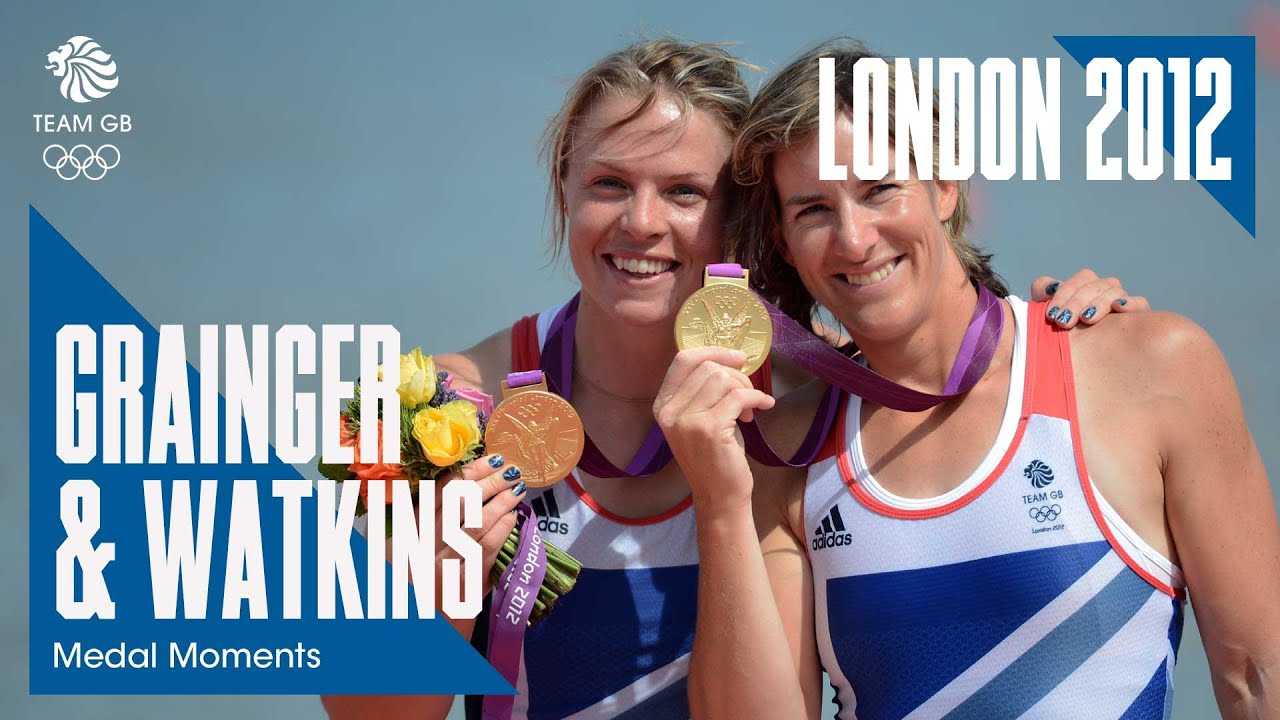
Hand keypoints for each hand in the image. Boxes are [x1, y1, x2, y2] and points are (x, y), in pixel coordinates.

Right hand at [390, 454, 523, 598]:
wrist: (418, 639)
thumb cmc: (411, 594)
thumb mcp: (401, 556)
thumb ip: (422, 525)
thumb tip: (463, 488)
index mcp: (402, 535)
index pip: (436, 492)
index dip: (467, 473)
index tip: (489, 460)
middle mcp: (419, 549)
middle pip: (458, 503)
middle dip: (488, 482)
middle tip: (510, 467)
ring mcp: (440, 568)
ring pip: (475, 524)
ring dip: (500, 501)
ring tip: (517, 487)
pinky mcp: (462, 589)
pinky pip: (486, 551)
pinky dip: (502, 529)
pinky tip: (512, 517)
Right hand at [654, 347, 775, 513]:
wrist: (720, 496)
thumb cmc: (714, 457)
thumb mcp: (699, 418)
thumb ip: (703, 390)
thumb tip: (729, 358)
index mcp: (662, 406)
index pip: (683, 360)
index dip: (713, 351)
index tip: (737, 358)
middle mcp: (669, 412)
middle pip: (707, 367)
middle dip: (736, 376)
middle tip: (747, 395)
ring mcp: (686, 421)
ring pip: (722, 379)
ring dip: (746, 388)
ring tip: (751, 409)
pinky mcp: (709, 429)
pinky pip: (738, 396)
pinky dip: (757, 398)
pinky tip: (764, 407)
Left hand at [1030, 269, 1149, 328]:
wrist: (1085, 359)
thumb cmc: (1064, 334)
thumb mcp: (1050, 315)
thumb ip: (1043, 296)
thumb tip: (1047, 288)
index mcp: (1086, 286)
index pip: (1080, 279)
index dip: (1064, 293)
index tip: (1051, 314)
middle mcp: (1105, 289)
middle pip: (1094, 284)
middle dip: (1076, 302)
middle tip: (1063, 321)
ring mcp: (1121, 300)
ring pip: (1114, 291)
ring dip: (1099, 303)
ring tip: (1086, 319)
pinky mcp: (1138, 314)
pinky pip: (1140, 303)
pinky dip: (1130, 303)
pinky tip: (1119, 308)